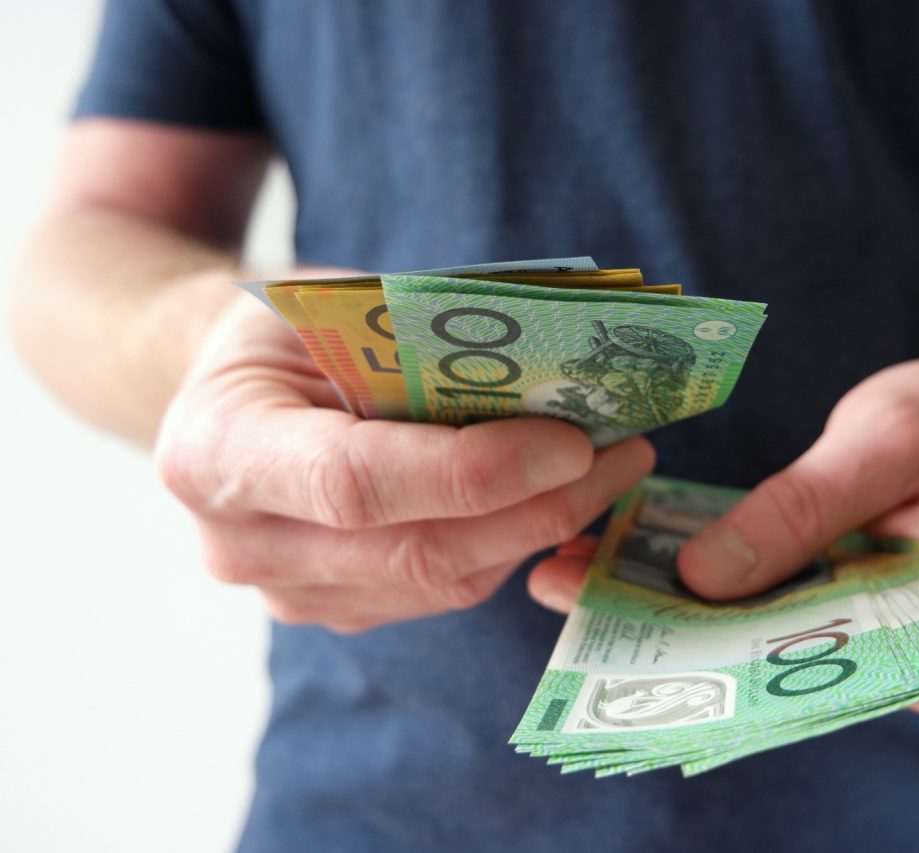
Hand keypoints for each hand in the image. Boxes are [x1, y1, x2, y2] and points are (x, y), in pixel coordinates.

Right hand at [155, 291, 654, 633]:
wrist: (232, 390)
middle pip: (414, 550)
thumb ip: (421, 338)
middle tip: (624, 454)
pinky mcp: (339, 608)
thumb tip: (562, 368)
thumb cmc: (291, 330)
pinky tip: (562, 500)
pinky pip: (445, 591)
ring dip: (541, 529)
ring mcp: (288, 591)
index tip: (571, 443)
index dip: (472, 471)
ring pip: (442, 582)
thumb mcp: (335, 301)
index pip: (356, 482)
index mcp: (216, 449)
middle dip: (537, 507)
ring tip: (613, 470)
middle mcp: (239, 542)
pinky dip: (513, 545)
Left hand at [528, 358, 918, 712]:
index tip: (639, 637)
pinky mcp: (829, 602)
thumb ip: (805, 508)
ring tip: (573, 573)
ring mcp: (860, 633)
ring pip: (756, 636)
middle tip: (576, 600)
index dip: (728, 660)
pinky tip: (619, 552)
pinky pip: (758, 600)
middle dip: (676, 631)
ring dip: (670, 605)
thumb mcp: (888, 441)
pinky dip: (696, 575)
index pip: (831, 672)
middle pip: (779, 662)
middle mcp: (900, 655)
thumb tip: (704, 579)